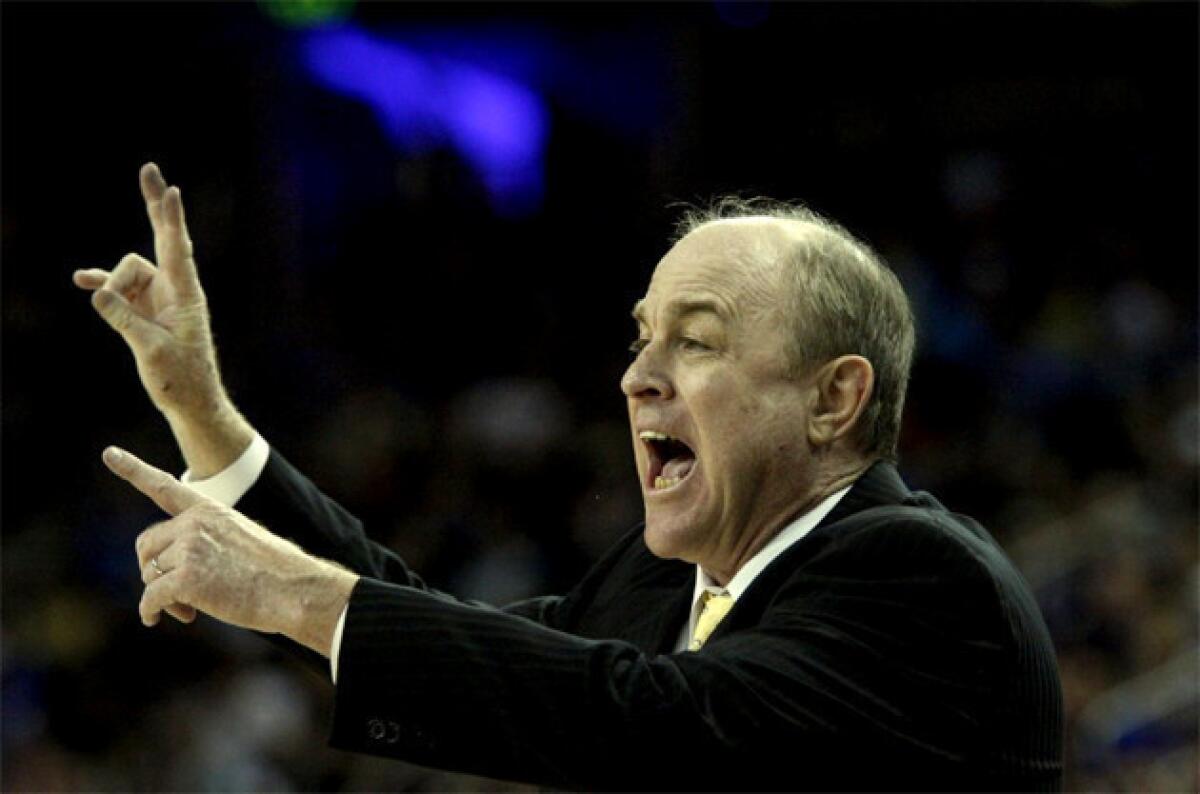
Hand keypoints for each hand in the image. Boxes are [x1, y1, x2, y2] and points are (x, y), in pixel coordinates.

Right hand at [74, 163, 221, 419]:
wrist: (191, 401)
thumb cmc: (181, 379)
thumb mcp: (150, 350)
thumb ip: (124, 319)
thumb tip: (97, 291)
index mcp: (186, 295)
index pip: (177, 248)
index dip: (171, 219)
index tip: (171, 190)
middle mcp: (175, 289)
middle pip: (162, 238)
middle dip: (153, 206)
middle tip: (149, 168)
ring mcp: (159, 296)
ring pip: (127, 271)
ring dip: (112, 286)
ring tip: (114, 313)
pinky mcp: (145, 308)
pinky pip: (120, 288)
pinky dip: (104, 286)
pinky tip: (82, 280)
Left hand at [103, 445, 358, 656]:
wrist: (295, 591)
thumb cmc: (275, 574)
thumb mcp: (243, 542)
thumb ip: (207, 543)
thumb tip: (174, 574)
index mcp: (210, 510)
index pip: (164, 487)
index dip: (134, 470)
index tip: (109, 454)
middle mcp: (195, 523)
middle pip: (147, 545)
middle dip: (153, 570)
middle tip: (174, 593)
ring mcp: (189, 548)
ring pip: (149, 573)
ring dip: (161, 595)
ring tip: (188, 609)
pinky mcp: (186, 578)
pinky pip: (150, 597)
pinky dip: (151, 612)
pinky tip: (159, 619)